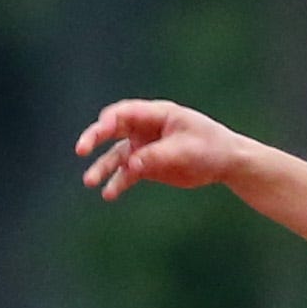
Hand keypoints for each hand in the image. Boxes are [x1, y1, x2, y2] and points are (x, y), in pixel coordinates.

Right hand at [76, 99, 247, 199]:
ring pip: (117, 156)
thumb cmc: (209, 147)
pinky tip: (108, 195)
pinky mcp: (147, 165)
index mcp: (156, 114)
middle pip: (113, 129)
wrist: (225, 162)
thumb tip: (129, 166)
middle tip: (81, 150)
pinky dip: (118, 183)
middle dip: (95, 138)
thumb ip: (155, 156)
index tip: (100, 131)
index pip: (125, 113)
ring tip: (89, 182)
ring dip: (102, 168)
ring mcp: (144, 146)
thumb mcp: (184, 151)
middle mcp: (145, 128)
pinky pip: (127, 174)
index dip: (109, 121)